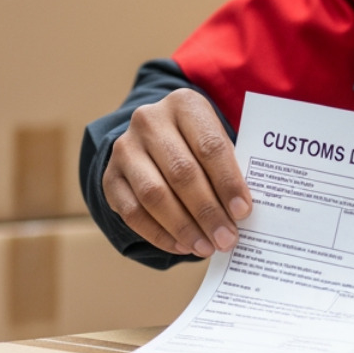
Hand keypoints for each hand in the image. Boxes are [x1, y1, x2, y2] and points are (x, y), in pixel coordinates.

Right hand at [102, 88, 252, 257]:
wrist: (153, 138)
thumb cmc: (198, 143)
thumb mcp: (216, 140)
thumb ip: (229, 168)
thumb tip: (241, 212)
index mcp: (185, 104)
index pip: (210, 146)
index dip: (227, 182)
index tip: (243, 211)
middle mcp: (150, 121)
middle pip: (182, 172)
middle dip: (207, 211)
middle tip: (226, 239)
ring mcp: (125, 148)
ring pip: (155, 194)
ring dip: (184, 227)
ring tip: (206, 247)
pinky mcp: (110, 176)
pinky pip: (133, 212)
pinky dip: (159, 234)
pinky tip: (181, 246)